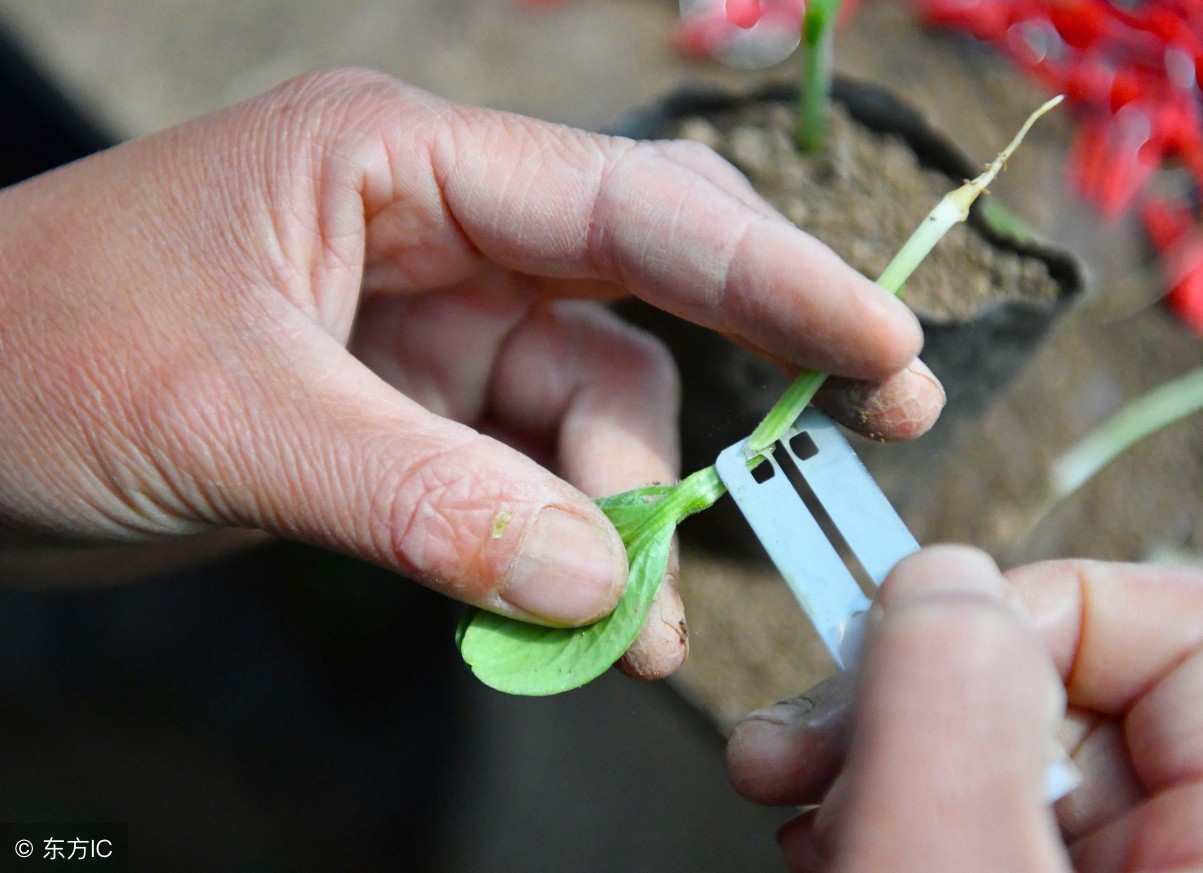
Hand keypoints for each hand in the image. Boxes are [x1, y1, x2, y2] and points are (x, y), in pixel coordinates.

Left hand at [0, 69, 939, 677]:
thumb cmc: (35, 360)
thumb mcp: (235, 420)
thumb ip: (424, 500)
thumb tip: (595, 583)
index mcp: (399, 160)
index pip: (621, 202)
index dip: (768, 268)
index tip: (881, 339)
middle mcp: (437, 228)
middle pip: (640, 284)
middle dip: (757, 354)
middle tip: (879, 417)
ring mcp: (432, 325)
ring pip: (590, 409)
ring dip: (628, 515)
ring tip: (632, 626)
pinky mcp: (414, 412)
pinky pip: (530, 476)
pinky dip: (565, 548)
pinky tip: (578, 620)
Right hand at [726, 546, 1202, 870]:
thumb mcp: (941, 869)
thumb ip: (948, 702)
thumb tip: (941, 578)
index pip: (1192, 632)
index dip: (1039, 609)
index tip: (911, 650)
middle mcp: (1195, 859)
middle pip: (1068, 683)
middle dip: (911, 688)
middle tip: (803, 737)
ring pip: (997, 747)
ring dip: (873, 749)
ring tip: (790, 788)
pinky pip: (967, 809)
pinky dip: (882, 805)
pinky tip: (828, 835)